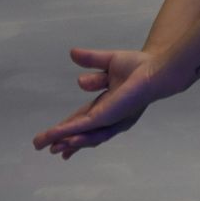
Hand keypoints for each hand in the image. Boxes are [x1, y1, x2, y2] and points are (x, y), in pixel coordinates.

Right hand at [32, 47, 179, 158]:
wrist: (155, 68)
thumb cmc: (139, 66)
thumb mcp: (108, 61)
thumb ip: (90, 60)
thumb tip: (72, 53)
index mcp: (107, 105)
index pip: (82, 119)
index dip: (67, 128)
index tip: (52, 137)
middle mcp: (109, 116)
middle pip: (81, 132)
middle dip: (63, 140)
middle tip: (44, 147)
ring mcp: (110, 119)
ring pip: (84, 135)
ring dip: (65, 141)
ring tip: (50, 147)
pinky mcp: (109, 117)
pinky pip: (85, 126)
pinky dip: (70, 132)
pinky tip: (58, 137)